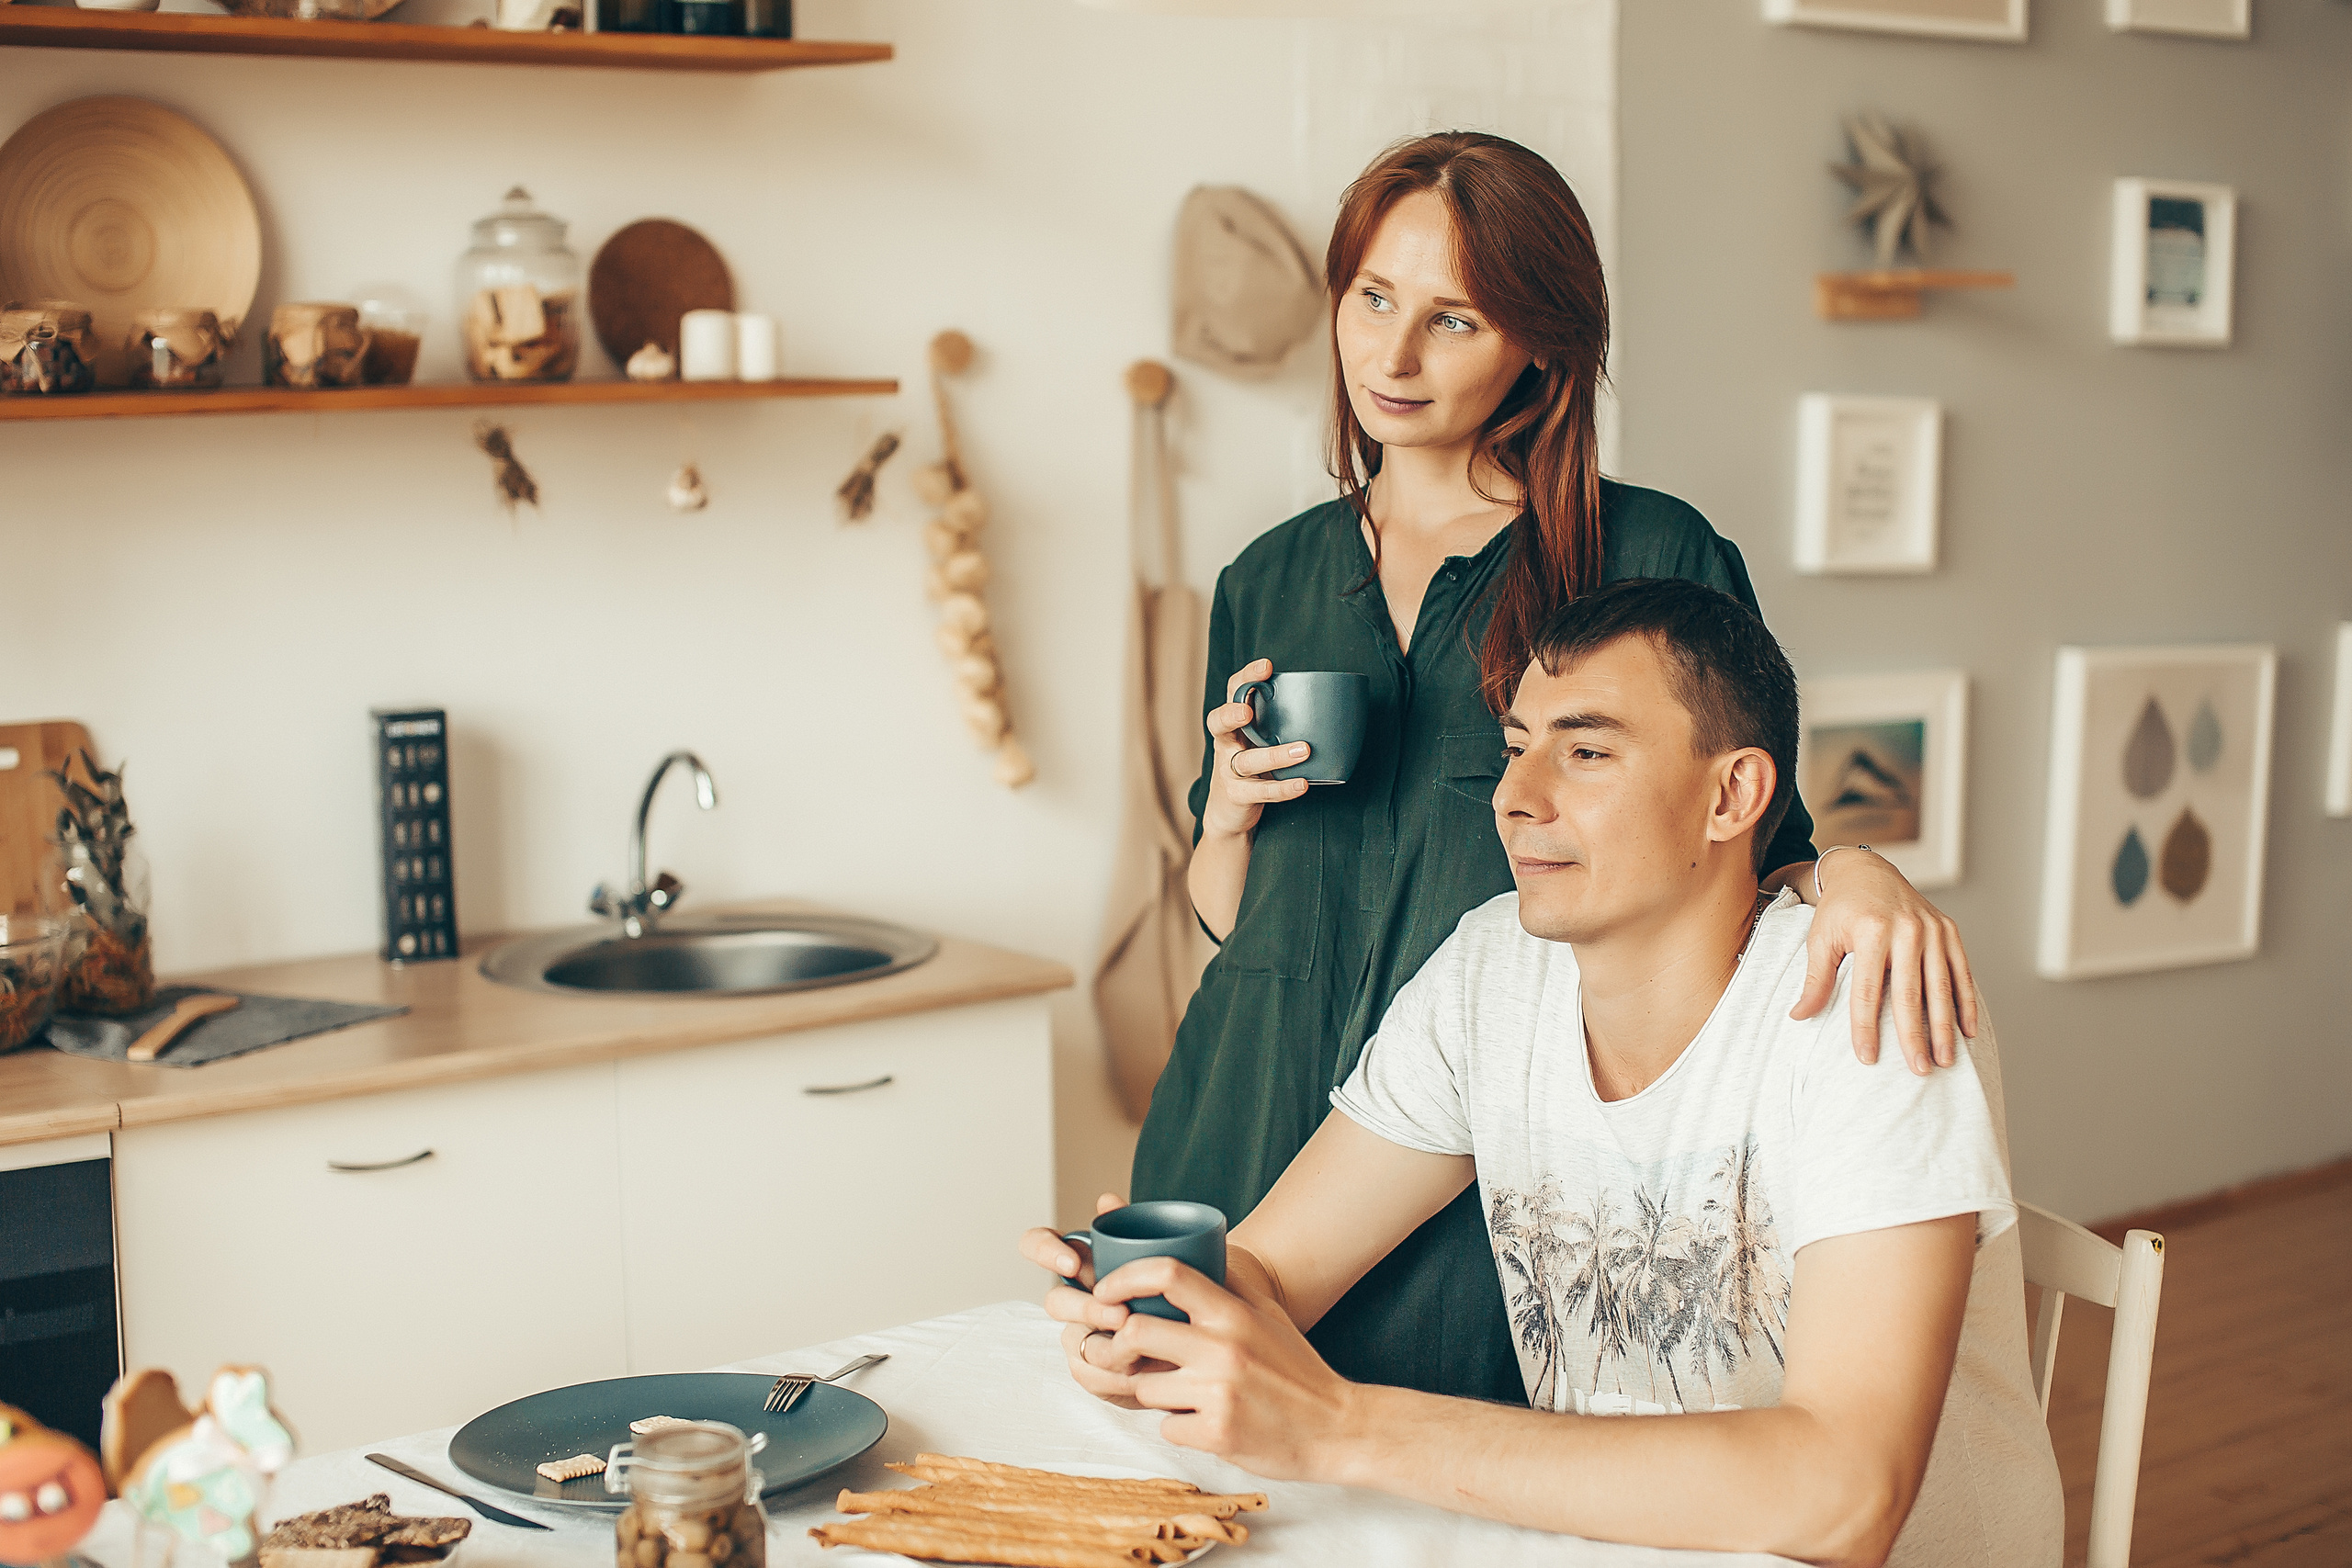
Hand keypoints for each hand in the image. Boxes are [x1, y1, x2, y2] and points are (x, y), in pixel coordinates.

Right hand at [1018, 1193, 1164, 1407]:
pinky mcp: (1093, 1369)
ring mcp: (1081, 1334)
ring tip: (1136, 1355)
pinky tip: (1137, 1378)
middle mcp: (1076, 1297)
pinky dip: (1112, 1378)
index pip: (1039, 1244)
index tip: (1072, 1263)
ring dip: (1103, 1348)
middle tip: (1120, 1315)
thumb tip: (1105, 1199)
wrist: (1203, 1331)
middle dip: (1085, 1309)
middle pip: (1055, 1301)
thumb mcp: (1161, 1254)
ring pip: (1071, 1341)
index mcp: (1084, 1261)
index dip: (1043, 1250)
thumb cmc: (1176, 1284)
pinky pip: (1088, 1375)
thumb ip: (1133, 1228)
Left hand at [1100, 1252, 1356, 1483]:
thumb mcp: (1268, 1314)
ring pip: (1145, 1387)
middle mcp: (1224, 1348)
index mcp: (1234, 1313)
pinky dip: (1178, 1427)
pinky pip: (1167, 1428)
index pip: (1167, 1273)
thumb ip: (1228, 1283)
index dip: (1125, 1278)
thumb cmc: (1297, 1368)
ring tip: (1183, 1394)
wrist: (1337, 1428)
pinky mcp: (1217, 1435)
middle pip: (1136, 1331)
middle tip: (1128, 1354)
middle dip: (1122, 1345)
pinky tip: (1204, 1423)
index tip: (1106, 1291)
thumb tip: (1192, 1250)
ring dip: (1154, 1393)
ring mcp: (1218, 1393)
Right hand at [1199, 659, 1311, 841]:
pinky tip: (1302, 784)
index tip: (1266, 666)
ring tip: (1304, 750)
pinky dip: (1282, 788)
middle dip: (1231, 714)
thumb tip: (1331, 705)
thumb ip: (1281, 724)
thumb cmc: (1254, 769)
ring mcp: (1228, 771)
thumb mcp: (1261, 741)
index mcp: (1234, 724)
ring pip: (1247, 760)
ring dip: (1275, 755)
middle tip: (1248, 711)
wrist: (1230, 813)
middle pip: (1219, 723)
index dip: (1245, 678)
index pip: (1233, 693)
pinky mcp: (1238, 795)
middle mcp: (1226, 744)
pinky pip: (1261, 791)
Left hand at [1787, 850, 1978, 1073]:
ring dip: (1945, 1026)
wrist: (1867, 871)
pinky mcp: (1949, 930)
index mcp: (1871, 931)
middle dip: (1914, 1035)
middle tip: (1919, 1071)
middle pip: (1910, 993)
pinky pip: (1961, 972)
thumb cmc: (1840, 910)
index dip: (1866, 1026)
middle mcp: (1906, 929)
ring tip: (1945, 1060)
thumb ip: (1816, 979)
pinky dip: (1966, 1002)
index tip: (1867, 1058)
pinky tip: (1968, 1031)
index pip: (1867, 990)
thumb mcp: (1820, 938)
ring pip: (1941, 986)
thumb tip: (1799, 1017)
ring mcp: (1932, 929)